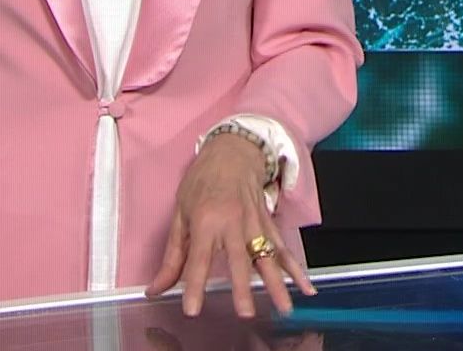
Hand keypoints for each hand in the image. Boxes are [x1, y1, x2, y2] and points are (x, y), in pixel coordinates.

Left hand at [146, 134, 316, 317]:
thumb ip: (172, 256)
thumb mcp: (180, 213)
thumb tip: (156, 288)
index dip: (194, 285)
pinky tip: (306, 286)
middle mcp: (233, 223)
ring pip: (267, 257)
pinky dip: (295, 268)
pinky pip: (282, 249)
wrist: (234, 151)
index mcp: (206, 220)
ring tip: (284, 307)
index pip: (198, 260)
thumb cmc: (202, 181)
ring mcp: (255, 224)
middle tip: (246, 312)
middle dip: (243, 288)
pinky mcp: (268, 224)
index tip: (193, 309)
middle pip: (239, 260)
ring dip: (277, 283)